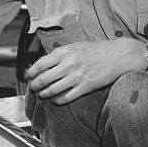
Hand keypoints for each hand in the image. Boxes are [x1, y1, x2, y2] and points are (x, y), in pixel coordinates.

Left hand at [25, 39, 145, 103]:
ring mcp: (76, 77)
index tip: (28, 76)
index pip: (39, 64)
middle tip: (32, 87)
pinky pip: (65, 98)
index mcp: (64, 52)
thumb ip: (60, 54)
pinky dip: (57, 100)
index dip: (30, 73)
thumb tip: (44, 63)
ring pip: (52, 90)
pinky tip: (56, 99)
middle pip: (43, 79)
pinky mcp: (85, 87)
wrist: (119, 56)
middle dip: (34, 85)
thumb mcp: (75, 46)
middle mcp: (68, 65)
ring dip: (44, 94)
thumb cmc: (97, 50)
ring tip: (42, 94)